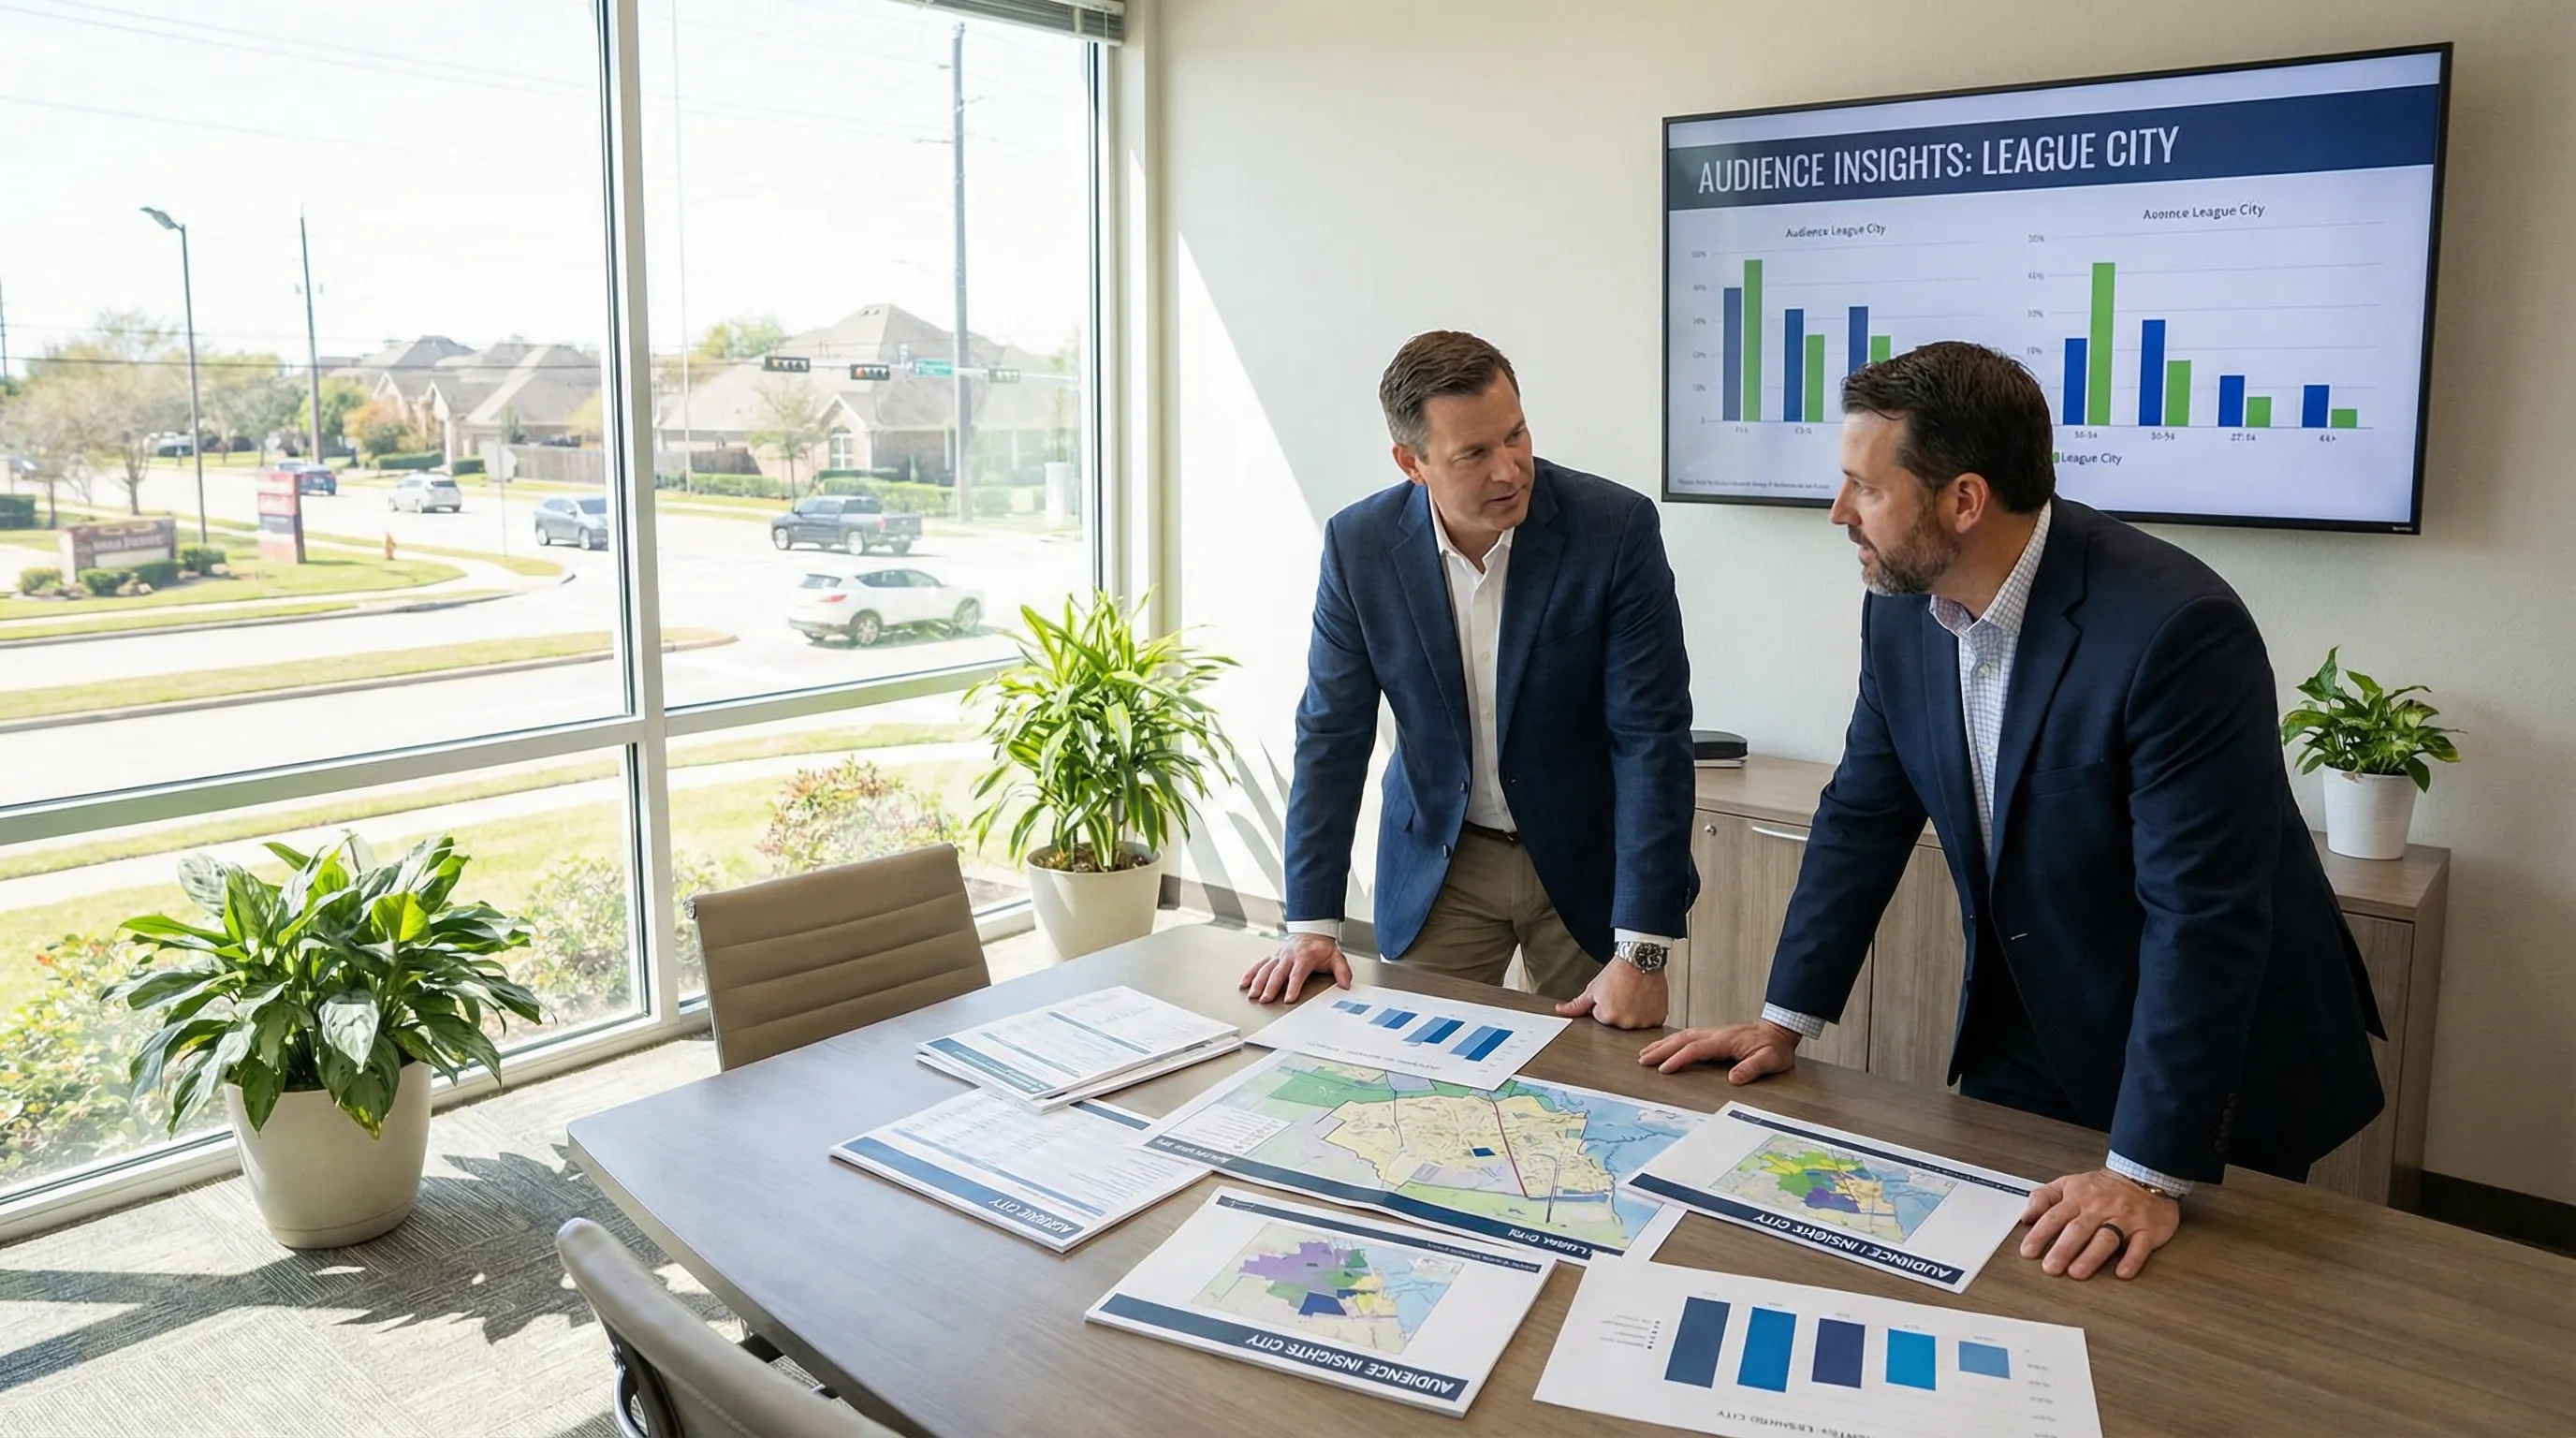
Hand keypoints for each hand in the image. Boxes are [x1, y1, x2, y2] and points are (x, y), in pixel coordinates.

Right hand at [1238, 933, 1351, 1004]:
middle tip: (1266, 1000)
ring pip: (1266, 969)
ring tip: (1253, 995)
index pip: (1298, 973)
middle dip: (1271, 987)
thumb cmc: (1321, 949)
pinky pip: (1259, 965)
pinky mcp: (1272, 957)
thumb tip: (1345, 984)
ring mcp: (1279, 956)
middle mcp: (1289, 955)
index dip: (1293, 986)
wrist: (1311, 932)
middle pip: (1278, 972)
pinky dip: (1250, 973)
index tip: (1289, 998)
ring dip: (1258, 982)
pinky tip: (1244, 983)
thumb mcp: (1336, 957)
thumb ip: (1342, 971)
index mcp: (1305, 956)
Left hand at [1556, 960, 1667, 1028]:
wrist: (1641, 958)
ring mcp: (1643, 1021)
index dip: (1605, 1005)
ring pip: (1636, 1023)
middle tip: (1624, 994)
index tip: (1612, 994)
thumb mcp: (1593, 988)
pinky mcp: (1658, 1018)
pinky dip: (1650, 1013)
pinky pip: (1652, 1022)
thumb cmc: (1618, 971)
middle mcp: (1626, 1023)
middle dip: (1620, 1011)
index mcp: (1607, 1016)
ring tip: (1636, 995)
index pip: (1602, 1018)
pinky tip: (1646, 999)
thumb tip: (1560, 1010)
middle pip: (1619, 1023)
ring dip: (1636, 1013)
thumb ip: (1577, 1005)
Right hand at [1635, 1019, 1799, 1080]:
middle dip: (1661, 1049)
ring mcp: (1713, 1033)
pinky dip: (1672, 1041)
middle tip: (1642, 1060)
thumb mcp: (1770, 1060)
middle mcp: (1715, 1034)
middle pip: (1682, 1039)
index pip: (1696, 1049)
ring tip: (1645, 1053)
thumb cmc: (1775, 1047)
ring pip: (1682, 1036)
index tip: (1664, 1069)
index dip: (1678, 1059)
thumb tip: (1733, 1079)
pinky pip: (1688, 1037)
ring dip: (1663, 1044)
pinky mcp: (1714, 1036)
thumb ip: (1752, 1068)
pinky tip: (1665, 1046)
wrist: (1779, 1031)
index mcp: (1725, 1040)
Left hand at [2018, 1169, 2181, 1279]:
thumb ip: (2044, 1197)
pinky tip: (2122, 1272)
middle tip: (2050, 1267)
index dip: (2040, 1234)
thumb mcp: (2069, 1184)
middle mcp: (2100, 1209)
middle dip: (2063, 1249)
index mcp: (2079, 1198)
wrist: (2144, 1176)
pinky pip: (2140, 1245)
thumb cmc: (2103, 1187)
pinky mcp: (2147, 1230)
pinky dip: (2132, 1259)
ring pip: (2106, 1238)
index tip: (2028, 1252)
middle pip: (2079, 1230)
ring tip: (2077, 1272)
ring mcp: (2124, 1219)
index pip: (2055, 1217)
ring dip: (2091, 1256)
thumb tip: (2026, 1216)